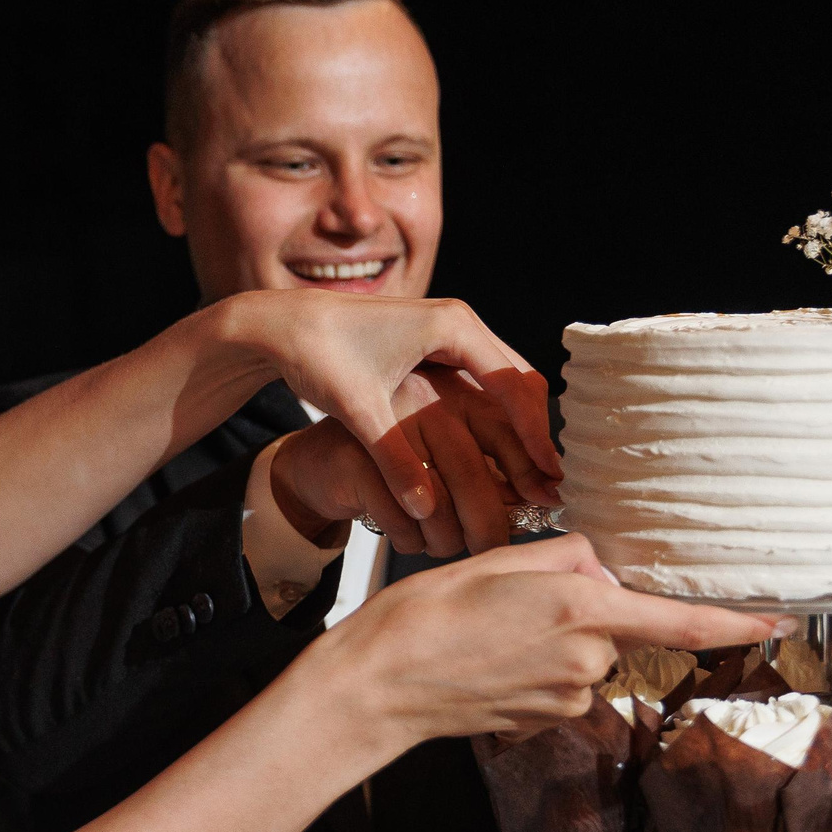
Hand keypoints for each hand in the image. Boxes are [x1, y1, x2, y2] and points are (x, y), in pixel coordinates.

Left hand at [227, 289, 561, 542]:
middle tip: (549, 487)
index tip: (549, 478)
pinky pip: (480, 382)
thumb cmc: (316, 353)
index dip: (535, 436)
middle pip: (519, 382)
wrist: (282, 323)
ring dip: (518, 427)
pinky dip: (493, 417)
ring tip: (530, 479)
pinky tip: (494, 455)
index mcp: (451, 327)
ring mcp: (449, 331)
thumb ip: (393, 458)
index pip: (514, 385)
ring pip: (503, 382)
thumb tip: (424, 509)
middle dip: (535, 435)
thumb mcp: (357, 409)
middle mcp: (459, 322)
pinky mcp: (435, 344)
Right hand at [268, 374, 532, 558]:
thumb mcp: (451, 455)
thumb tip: (546, 499)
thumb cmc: (400, 463)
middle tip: (490, 549)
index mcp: (460, 393)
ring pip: (437, 506)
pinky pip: (400, 519)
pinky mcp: (358, 455)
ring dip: (444, 542)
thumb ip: (494, 468)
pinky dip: (408, 541)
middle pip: (475, 479)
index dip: (533, 473)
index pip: (509, 434)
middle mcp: (429, 401)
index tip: (548, 505)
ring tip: (439, 543)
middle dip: (488, 529)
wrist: (323, 463)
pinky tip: (406, 535)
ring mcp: (390, 426)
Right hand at [321, 534, 786, 741]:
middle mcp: (583, 658)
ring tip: (492, 631)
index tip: (775, 619)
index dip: (733, 622)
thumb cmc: (424, 619)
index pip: (677, 619)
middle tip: (516, 600)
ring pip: (585, 652)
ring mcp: (565, 695)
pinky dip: (535, 666)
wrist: (378, 686)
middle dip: (586, 607)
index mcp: (579, 609)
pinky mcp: (544, 718)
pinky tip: (491, 660)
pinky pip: (560, 680)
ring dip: (554, 637)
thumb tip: (597, 568)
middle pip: (617, 624)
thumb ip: (564, 558)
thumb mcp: (495, 560)